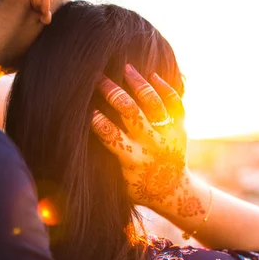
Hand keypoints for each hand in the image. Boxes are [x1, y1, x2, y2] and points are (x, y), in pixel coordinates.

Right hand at [91, 65, 202, 219]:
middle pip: (131, 112)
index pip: (110, 135)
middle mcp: (152, 145)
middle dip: (112, 93)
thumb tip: (77, 142)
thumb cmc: (137, 186)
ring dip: (138, 83)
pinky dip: (165, 88)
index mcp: (133, 160)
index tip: (84, 104)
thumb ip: (105, 161)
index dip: (96, 119)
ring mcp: (168, 135)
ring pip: (153, 103)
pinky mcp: (181, 128)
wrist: (174, 192)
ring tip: (125, 67)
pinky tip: (152, 75)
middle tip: (98, 78)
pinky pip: (176, 104)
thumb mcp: (119, 181)